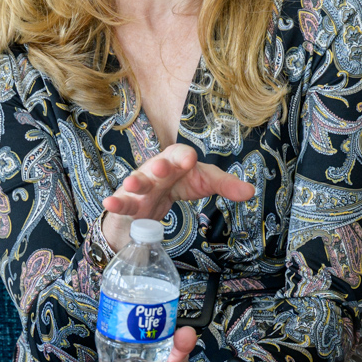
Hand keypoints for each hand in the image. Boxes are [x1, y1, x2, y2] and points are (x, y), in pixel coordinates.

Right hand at [100, 144, 253, 251]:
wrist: (148, 205)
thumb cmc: (175, 187)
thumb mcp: (201, 184)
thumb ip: (224, 185)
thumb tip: (251, 191)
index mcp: (175, 163)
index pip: (179, 155)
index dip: (183, 157)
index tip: (189, 160)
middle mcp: (155, 172)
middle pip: (157, 166)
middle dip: (159, 166)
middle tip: (162, 168)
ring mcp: (139, 188)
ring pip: (137, 183)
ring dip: (135, 183)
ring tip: (133, 184)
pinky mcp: (127, 205)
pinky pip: (122, 204)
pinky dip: (116, 203)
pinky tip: (110, 202)